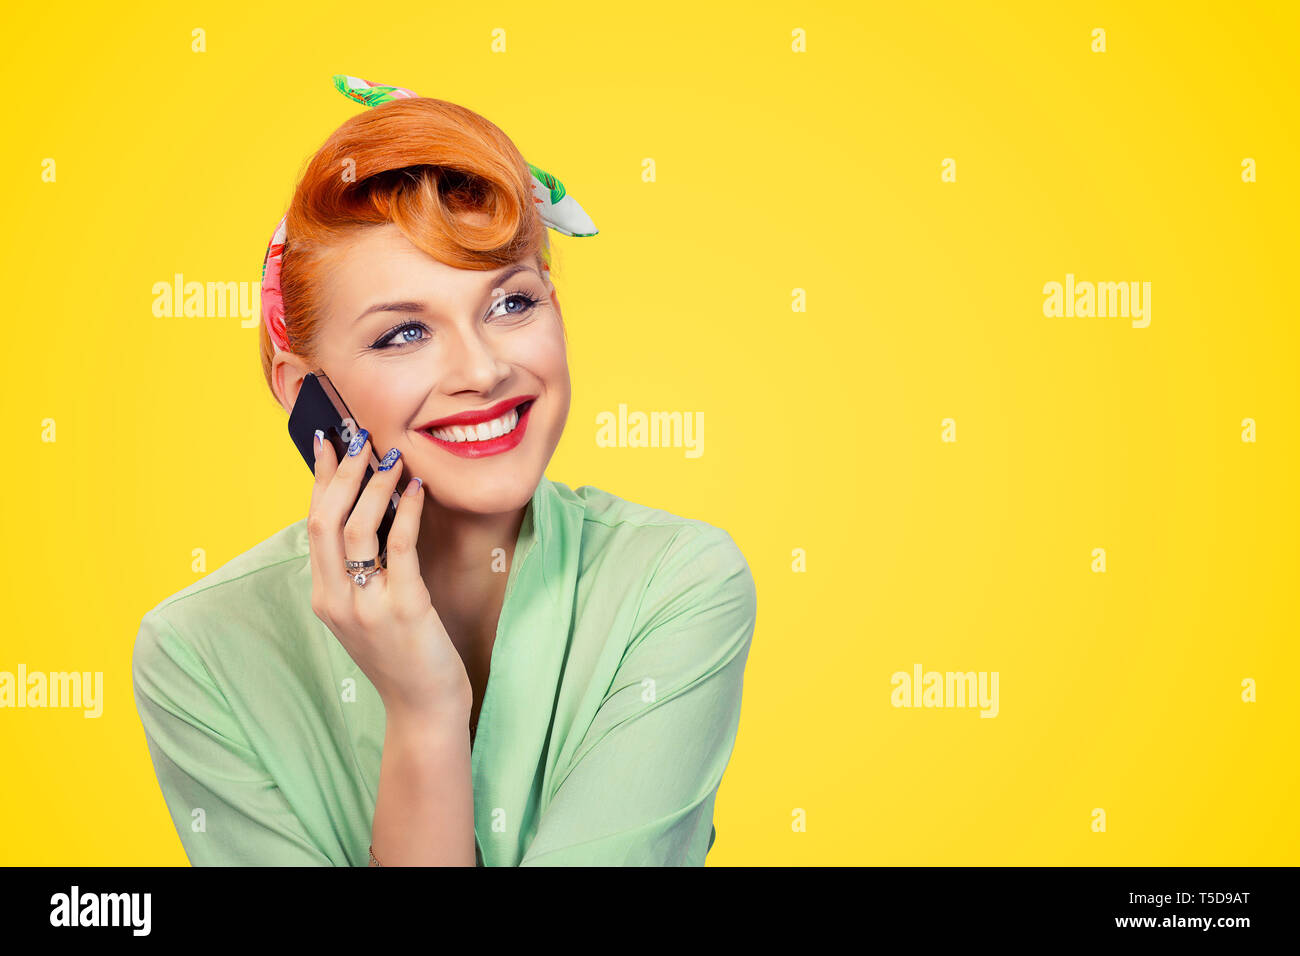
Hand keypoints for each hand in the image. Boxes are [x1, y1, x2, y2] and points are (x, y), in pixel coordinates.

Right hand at [306, 428, 470, 721]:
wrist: (423, 706)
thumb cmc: (402, 653)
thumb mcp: (368, 609)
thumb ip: (360, 568)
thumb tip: (370, 506)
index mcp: (323, 596)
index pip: (312, 525)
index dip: (320, 480)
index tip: (327, 441)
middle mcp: (336, 599)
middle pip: (324, 521)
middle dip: (342, 473)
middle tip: (360, 438)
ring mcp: (366, 605)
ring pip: (357, 529)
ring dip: (374, 487)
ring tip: (391, 458)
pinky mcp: (403, 608)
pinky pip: (399, 547)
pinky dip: (406, 512)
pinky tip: (418, 490)